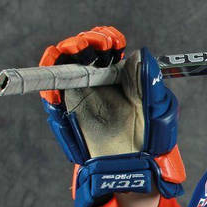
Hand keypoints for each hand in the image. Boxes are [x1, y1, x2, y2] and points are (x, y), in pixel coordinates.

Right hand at [40, 27, 184, 206]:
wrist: (133, 166)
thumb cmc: (151, 137)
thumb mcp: (157, 108)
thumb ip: (147, 82)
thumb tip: (140, 54)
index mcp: (124, 77)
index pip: (110, 49)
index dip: (107, 40)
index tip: (112, 42)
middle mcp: (101, 81)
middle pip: (86, 52)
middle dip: (86, 42)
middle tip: (90, 45)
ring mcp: (83, 93)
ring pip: (66, 65)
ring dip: (65, 53)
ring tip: (74, 50)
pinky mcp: (68, 108)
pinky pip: (53, 89)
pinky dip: (49, 75)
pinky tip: (57, 68)